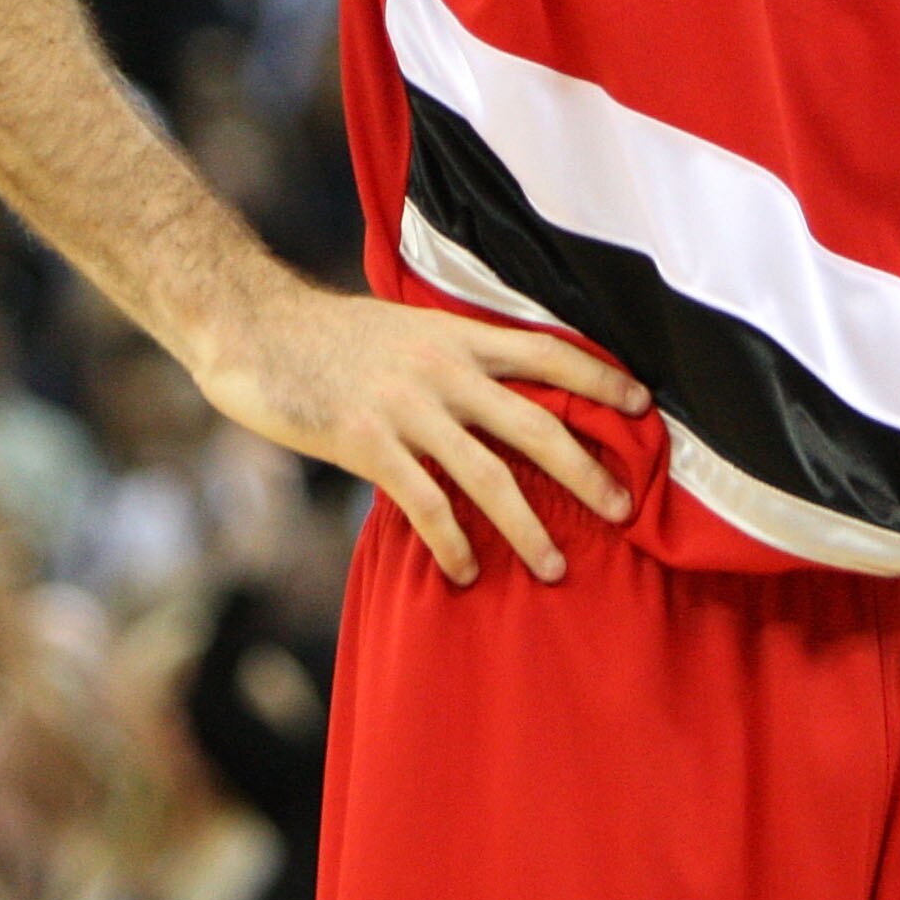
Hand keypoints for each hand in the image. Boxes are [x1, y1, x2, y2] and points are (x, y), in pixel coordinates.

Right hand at [194, 286, 649, 586]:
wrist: (255, 327)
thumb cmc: (328, 334)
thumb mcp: (405, 328)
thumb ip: (451, 357)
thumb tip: (493, 391)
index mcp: (457, 336)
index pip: (548, 352)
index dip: (599, 379)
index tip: (644, 406)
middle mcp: (444, 369)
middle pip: (536, 423)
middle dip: (586, 470)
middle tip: (623, 510)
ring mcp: (407, 407)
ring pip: (489, 474)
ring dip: (528, 527)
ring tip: (555, 568)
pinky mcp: (367, 443)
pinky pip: (425, 503)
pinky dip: (453, 542)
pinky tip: (467, 573)